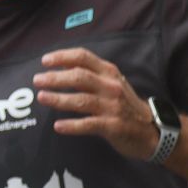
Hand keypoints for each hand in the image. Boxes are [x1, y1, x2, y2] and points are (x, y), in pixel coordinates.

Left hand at [33, 47, 156, 159]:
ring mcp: (113, 106)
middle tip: (37, 80)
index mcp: (109, 72)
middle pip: (79, 77)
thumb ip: (88, 74)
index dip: (62, 57)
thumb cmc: (124, 105)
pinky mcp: (113, 126)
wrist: (151, 130)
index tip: (44, 61)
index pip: (84, 58)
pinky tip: (57, 126)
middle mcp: (111, 86)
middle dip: (56, 78)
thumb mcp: (110, 83)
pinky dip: (72, 125)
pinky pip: (89, 124)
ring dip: (59, 99)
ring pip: (82, 100)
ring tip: (42, 97)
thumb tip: (60, 65)